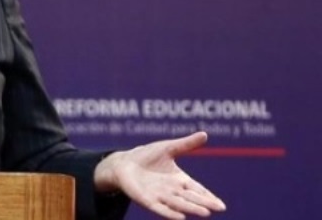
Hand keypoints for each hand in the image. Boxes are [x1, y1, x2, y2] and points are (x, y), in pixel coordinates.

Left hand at [94, 131, 225, 218]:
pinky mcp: (147, 200)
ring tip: (204, 213)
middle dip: (203, 204)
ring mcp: (160, 196)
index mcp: (180, 180)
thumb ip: (186, 144)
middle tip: (217, 209)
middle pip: (191, 198)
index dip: (209, 197)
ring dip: (191, 208)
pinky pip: (160, 208)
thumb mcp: (168, 148)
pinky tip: (180, 218)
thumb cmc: (147, 156)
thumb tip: (205, 134)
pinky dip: (169, 213)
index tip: (221, 206)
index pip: (197, 190)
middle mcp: (172, 191)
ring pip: (178, 204)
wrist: (124, 163)